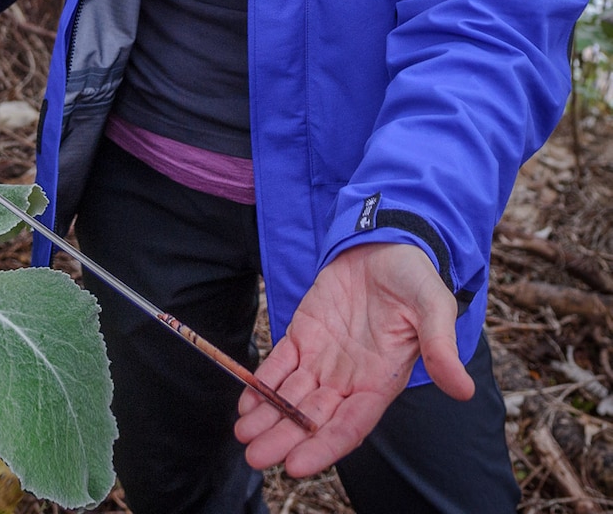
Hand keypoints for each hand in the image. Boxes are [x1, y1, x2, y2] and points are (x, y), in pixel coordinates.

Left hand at [235, 242, 474, 476]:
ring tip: (243, 435)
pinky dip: (263, 381)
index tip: (297, 465)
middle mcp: (349, 377)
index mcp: (381, 379)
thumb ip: (441, 347)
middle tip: (256, 457)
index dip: (324, 446)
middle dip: (285, 438)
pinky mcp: (305, 333)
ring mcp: (324, 357)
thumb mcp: (433, 306)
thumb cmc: (415, 277)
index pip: (350, 425)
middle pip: (314, 418)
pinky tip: (246, 400)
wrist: (387, 242)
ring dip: (268, 417)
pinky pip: (280, 363)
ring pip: (293, 396)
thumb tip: (464, 390)